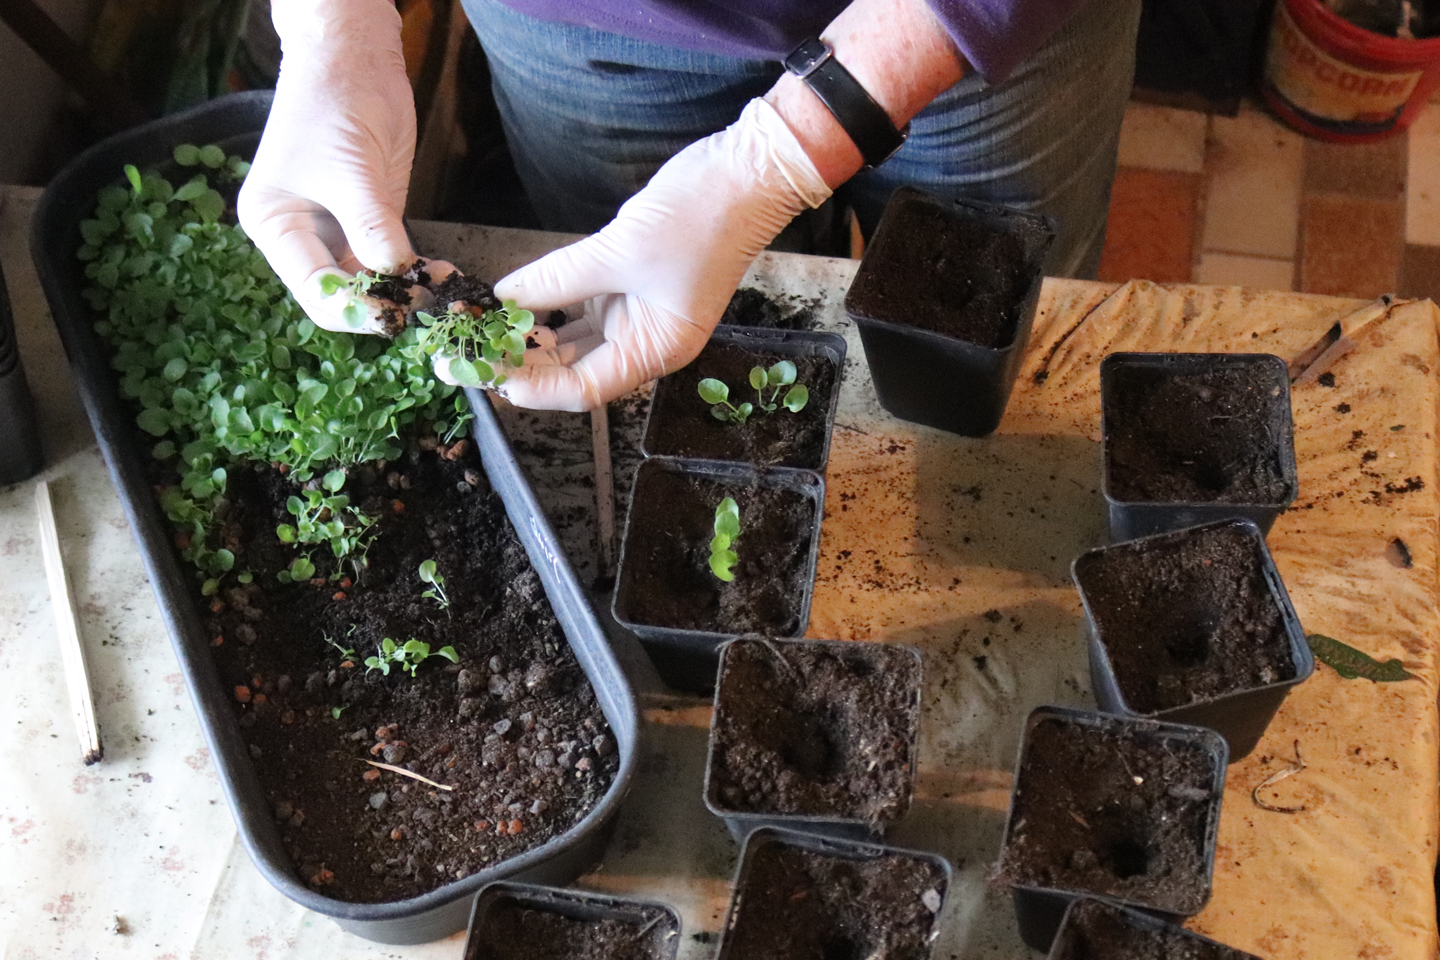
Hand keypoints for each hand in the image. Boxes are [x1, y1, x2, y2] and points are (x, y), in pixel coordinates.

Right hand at [237, 0, 417, 333]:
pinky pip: (391, 260)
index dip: (354, 309)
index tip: (395, 313)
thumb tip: (395, 274)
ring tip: (443, 291)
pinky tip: (443, 275)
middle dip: (382, 304)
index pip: (314, 290)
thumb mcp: (351, 172)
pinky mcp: (372, 221)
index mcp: (274, 226)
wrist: (355, 59)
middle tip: (426, 307)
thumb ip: (371, 227)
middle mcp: (301, 237)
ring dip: (405, 291)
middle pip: (340, 295)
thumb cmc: (333, 105)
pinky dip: (415, 271)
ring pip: (370, 282)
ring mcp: (337, 231)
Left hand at [491, 98, 831, 411]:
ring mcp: (636, 312)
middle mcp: (646, 340)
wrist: (746, 173)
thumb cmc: (701, 218)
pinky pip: (578, 308)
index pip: (585, 389)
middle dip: (525, 365)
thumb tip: (505, 298)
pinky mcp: (628, 284)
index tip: (492, 378)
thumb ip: (558, 279)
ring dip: (531, 339)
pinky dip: (547, 308)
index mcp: (656, 349)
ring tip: (484, 333)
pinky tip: (513, 305)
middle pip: (575, 370)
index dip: (536, 389)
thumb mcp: (619, 251)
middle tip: (473, 357)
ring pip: (573, 341)